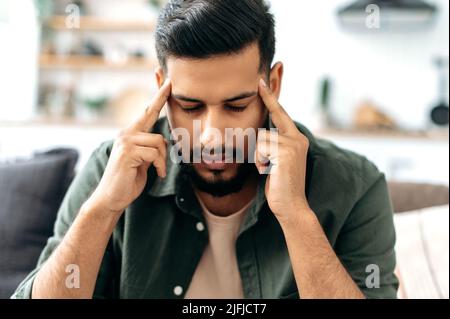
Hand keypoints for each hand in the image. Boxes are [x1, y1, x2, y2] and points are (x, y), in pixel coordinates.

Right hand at [89, 79, 171, 214]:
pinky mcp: (127, 152)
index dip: (157, 97)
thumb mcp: (143, 162)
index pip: (146, 112)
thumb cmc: (128, 180)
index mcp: (130, 134)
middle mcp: (126, 133)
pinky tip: (156, 174)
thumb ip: (150, 148)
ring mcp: (125, 141)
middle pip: (150, 114)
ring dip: (163, 159)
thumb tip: (162, 141)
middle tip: (170, 81)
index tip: (166, 82)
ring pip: (158, 141)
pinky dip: (160, 165)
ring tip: (158, 170)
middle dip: (161, 97)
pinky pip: (155, 153)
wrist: (112, 198)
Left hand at [255, 79, 310, 223]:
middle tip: (269, 166)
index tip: (261, 82)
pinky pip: (261, 148)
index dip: (270, 98)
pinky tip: (270, 172)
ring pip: (261, 139)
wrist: (291, 206)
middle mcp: (298, 138)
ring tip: (271, 171)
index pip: (280, 114)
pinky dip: (260, 162)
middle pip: (266, 128)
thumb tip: (259, 133)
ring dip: (259, 157)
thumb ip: (272, 144)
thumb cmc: (280, 185)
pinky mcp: (286, 152)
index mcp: (296, 138)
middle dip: (259, 147)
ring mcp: (293, 144)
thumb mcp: (275, 161)